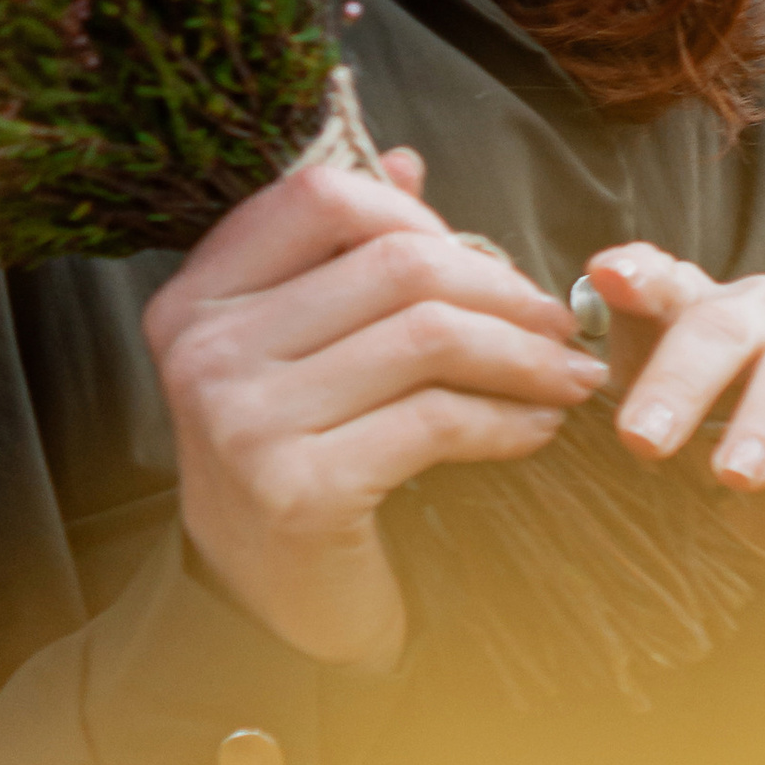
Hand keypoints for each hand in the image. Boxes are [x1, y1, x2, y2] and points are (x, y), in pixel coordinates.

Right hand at [144, 151, 607, 671]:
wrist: (264, 604)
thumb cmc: (295, 457)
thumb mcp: (298, 349)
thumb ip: (341, 256)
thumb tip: (407, 160)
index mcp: (196, 296)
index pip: (320, 196)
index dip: (418, 214)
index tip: (479, 260)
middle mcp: (204, 349)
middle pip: (394, 264)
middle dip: (502, 288)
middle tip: (560, 322)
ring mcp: (243, 420)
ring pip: (428, 337)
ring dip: (523, 354)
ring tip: (568, 374)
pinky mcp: (298, 487)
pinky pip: (436, 421)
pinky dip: (508, 419)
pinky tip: (536, 428)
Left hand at [584, 245, 764, 602]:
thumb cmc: (710, 440)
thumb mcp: (652, 412)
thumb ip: (607, 372)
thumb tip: (553, 359)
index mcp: (700, 311)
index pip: (666, 282)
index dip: (639, 276)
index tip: (608, 278)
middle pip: (724, 328)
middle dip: (681, 383)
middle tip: (641, 441)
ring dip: (764, 421)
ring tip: (731, 477)